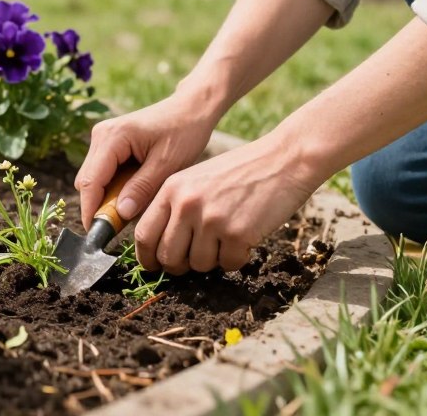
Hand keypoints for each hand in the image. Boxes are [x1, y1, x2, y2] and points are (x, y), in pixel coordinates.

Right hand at [74, 94, 217, 229]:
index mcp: (112, 137)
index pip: (90, 181)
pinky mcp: (109, 144)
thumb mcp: (167, 164)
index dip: (91, 210)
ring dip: (107, 198)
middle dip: (99, 206)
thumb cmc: (184, 132)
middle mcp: (101, 135)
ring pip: (93, 179)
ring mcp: (103, 138)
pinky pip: (103, 173)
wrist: (191, 108)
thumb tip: (120, 214)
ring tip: (132, 210)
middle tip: (120, 228)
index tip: (99, 235)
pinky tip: (134, 195)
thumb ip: (142, 188)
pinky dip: (113, 188)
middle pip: (87, 181)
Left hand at [134, 133, 319, 273]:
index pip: (144, 234)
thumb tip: (160, 247)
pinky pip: (229, 264)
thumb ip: (175, 207)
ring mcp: (211, 219)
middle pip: (167, 257)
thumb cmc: (240, 171)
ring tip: (226, 237)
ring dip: (213, 260)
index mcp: (171, 189)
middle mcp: (186, 204)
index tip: (154, 266)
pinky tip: (245, 237)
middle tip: (194, 260)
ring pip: (199, 264)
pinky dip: (237, 258)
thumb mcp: (195, 179)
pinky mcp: (237, 232)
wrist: (282, 160)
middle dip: (179, 266)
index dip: (147, 257)